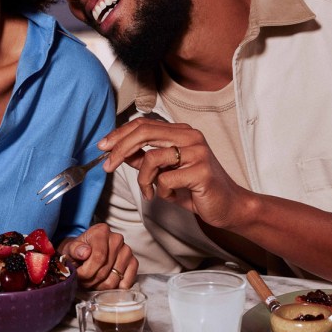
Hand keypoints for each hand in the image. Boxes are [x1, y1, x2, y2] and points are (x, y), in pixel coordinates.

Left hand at [60, 223, 136, 289]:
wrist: (85, 254)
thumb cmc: (77, 252)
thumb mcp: (70, 250)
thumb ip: (74, 250)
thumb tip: (84, 252)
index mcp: (101, 231)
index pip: (98, 257)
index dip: (86, 272)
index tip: (78, 275)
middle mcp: (117, 238)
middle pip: (104, 271)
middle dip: (91, 280)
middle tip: (83, 280)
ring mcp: (127, 251)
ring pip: (114, 280)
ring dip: (100, 286)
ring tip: (92, 281)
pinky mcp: (133, 262)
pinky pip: (127, 282)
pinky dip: (115, 288)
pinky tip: (105, 283)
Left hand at [99, 117, 249, 229]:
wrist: (228, 206)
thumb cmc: (197, 189)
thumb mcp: (166, 171)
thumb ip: (146, 159)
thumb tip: (120, 152)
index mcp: (182, 132)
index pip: (144, 124)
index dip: (120, 134)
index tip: (103, 147)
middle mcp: (190, 137)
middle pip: (144, 133)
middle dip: (120, 149)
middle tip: (108, 166)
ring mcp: (197, 152)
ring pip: (152, 158)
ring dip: (144, 179)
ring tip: (150, 191)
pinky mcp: (201, 171)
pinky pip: (165, 180)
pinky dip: (162, 192)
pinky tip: (171, 196)